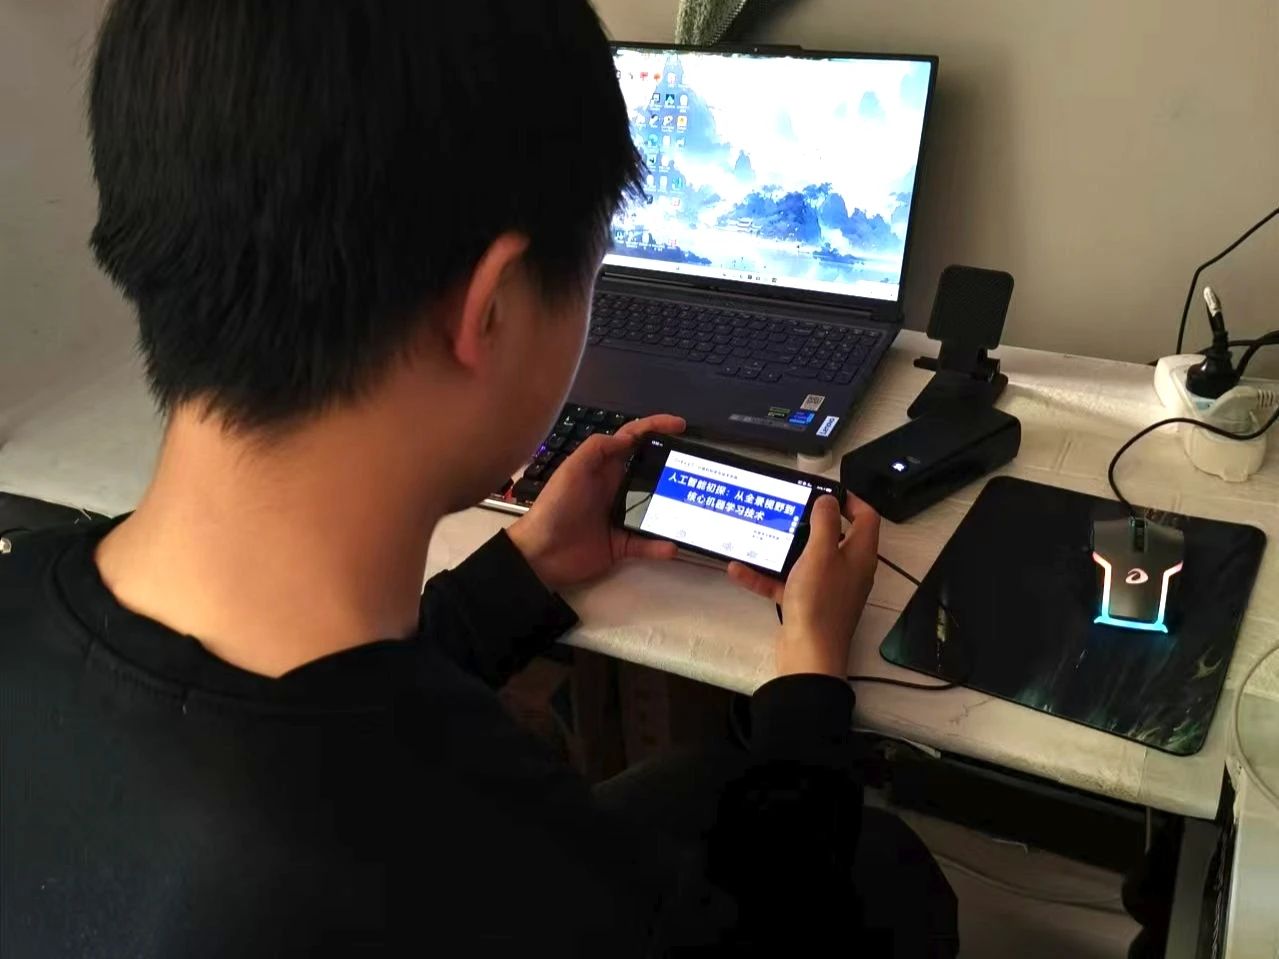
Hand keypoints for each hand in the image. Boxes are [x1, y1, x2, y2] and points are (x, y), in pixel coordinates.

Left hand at [507, 414, 685, 591]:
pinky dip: (660, 545)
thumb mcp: (572, 470)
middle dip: (673, 468)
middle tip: (696, 469)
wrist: (540, 554)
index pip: (634, 440)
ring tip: (694, 508)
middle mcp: (617, 489)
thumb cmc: (555, 507)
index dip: (656, 428)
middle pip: (651, 473)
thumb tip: (629, 436)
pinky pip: (648, 543)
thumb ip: (597, 448)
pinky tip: (672, 546)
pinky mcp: (622, 545)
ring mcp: (621, 517)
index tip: (681, 425)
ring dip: (674, 509)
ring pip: (656, 509)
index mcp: (604, 468)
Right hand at [727, 494, 879, 677]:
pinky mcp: (806, 603)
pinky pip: (785, 582)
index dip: (850, 499)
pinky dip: (765, 576)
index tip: (826, 489)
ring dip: (783, 546)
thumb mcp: (821, 553)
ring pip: (806, 559)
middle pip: (834, 536)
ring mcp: (826, 588)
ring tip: (763, 531)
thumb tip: (828, 499)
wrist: (808, 655)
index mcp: (859, 555)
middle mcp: (847, 570)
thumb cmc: (820, 602)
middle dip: (810, 520)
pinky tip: (740, 569)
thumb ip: (825, 522)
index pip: (866, 518)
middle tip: (789, 507)